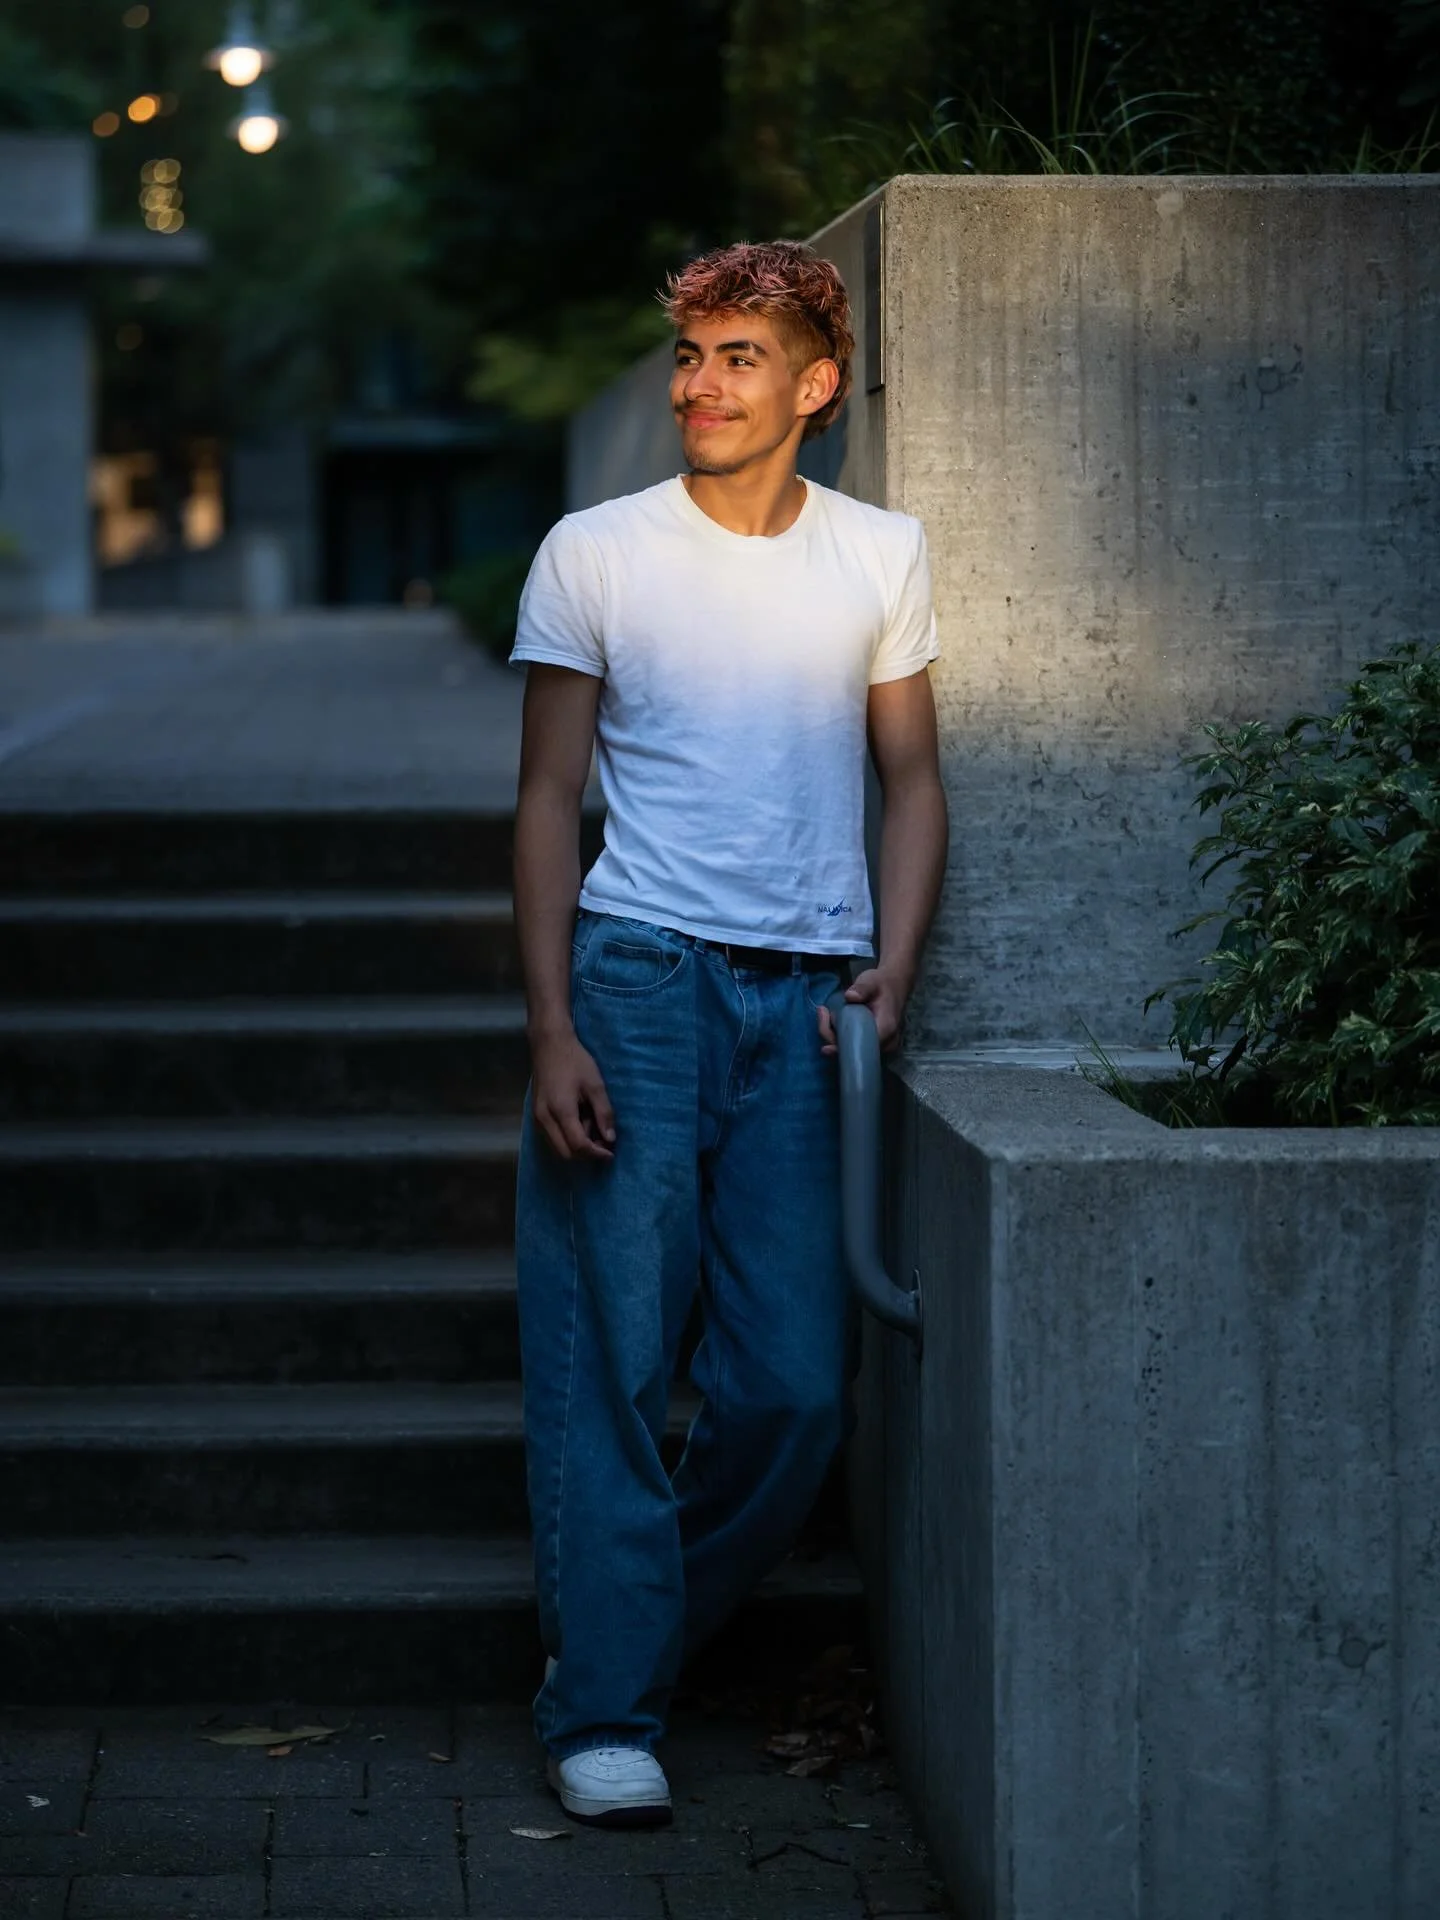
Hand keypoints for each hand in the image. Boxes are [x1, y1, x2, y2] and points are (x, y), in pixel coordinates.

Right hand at [530, 1029, 616, 1161]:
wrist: (549, 1045)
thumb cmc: (575, 1061)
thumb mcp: (595, 1085)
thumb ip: (604, 1113)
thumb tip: (610, 1138)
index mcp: (561, 1111)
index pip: (578, 1145)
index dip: (596, 1154)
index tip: (611, 1153)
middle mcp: (544, 1119)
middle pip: (565, 1154)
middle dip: (586, 1154)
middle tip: (603, 1144)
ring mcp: (537, 1119)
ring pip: (557, 1148)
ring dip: (576, 1147)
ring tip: (593, 1129)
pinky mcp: (536, 1115)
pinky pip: (552, 1138)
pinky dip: (567, 1139)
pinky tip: (581, 1123)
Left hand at [816, 966, 908, 1056]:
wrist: (893, 986)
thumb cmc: (882, 983)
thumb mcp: (871, 980)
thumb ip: (862, 988)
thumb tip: (849, 996)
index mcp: (886, 1029)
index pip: (863, 1048)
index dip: (843, 1049)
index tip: (826, 1047)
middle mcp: (885, 1043)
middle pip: (854, 1052)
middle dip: (832, 1038)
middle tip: (822, 1012)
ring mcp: (880, 1046)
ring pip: (851, 1050)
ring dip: (833, 1036)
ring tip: (824, 1012)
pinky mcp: (872, 1044)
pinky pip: (853, 1046)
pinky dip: (839, 1036)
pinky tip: (830, 1020)